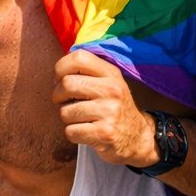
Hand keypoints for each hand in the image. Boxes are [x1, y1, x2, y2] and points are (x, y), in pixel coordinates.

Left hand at [53, 49, 155, 166]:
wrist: (137, 137)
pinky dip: (73, 134)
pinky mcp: (105, 133)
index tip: (59, 79)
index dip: (60, 68)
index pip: (79, 57)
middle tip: (63, 101)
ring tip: (81, 118)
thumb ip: (88, 72)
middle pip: (67, 84)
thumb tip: (58, 70)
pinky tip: (85, 131)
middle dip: (58, 95)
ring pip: (65, 112)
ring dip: (67, 117)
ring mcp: (109, 112)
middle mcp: (112, 90)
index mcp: (111, 74)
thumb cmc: (115, 108)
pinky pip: (71, 131)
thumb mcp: (109, 83)